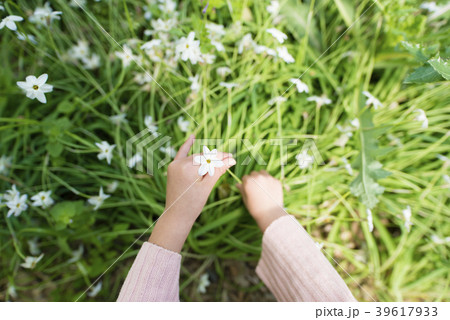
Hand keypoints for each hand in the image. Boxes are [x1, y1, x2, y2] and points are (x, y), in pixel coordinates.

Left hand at [149, 135, 235, 251]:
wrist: (176, 216)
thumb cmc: (193, 204)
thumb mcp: (207, 187)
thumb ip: (218, 170)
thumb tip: (231, 159)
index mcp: (188, 169)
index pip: (209, 159)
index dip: (221, 158)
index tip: (232, 157)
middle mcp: (179, 164)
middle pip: (202, 157)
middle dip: (215, 158)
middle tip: (230, 158)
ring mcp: (174, 165)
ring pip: (195, 157)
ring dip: (206, 157)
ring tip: (220, 158)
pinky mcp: (172, 168)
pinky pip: (181, 154)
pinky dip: (187, 146)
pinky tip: (192, 137)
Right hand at [237, 170, 285, 231]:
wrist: (270, 214)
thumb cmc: (255, 208)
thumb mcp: (246, 199)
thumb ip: (242, 190)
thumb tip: (237, 184)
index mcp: (249, 181)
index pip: (245, 177)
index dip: (246, 183)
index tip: (249, 189)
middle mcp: (258, 177)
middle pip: (254, 173)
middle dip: (253, 179)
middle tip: (256, 188)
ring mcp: (268, 178)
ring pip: (263, 173)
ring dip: (261, 177)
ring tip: (263, 187)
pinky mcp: (276, 181)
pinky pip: (271, 178)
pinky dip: (270, 182)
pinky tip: (270, 190)